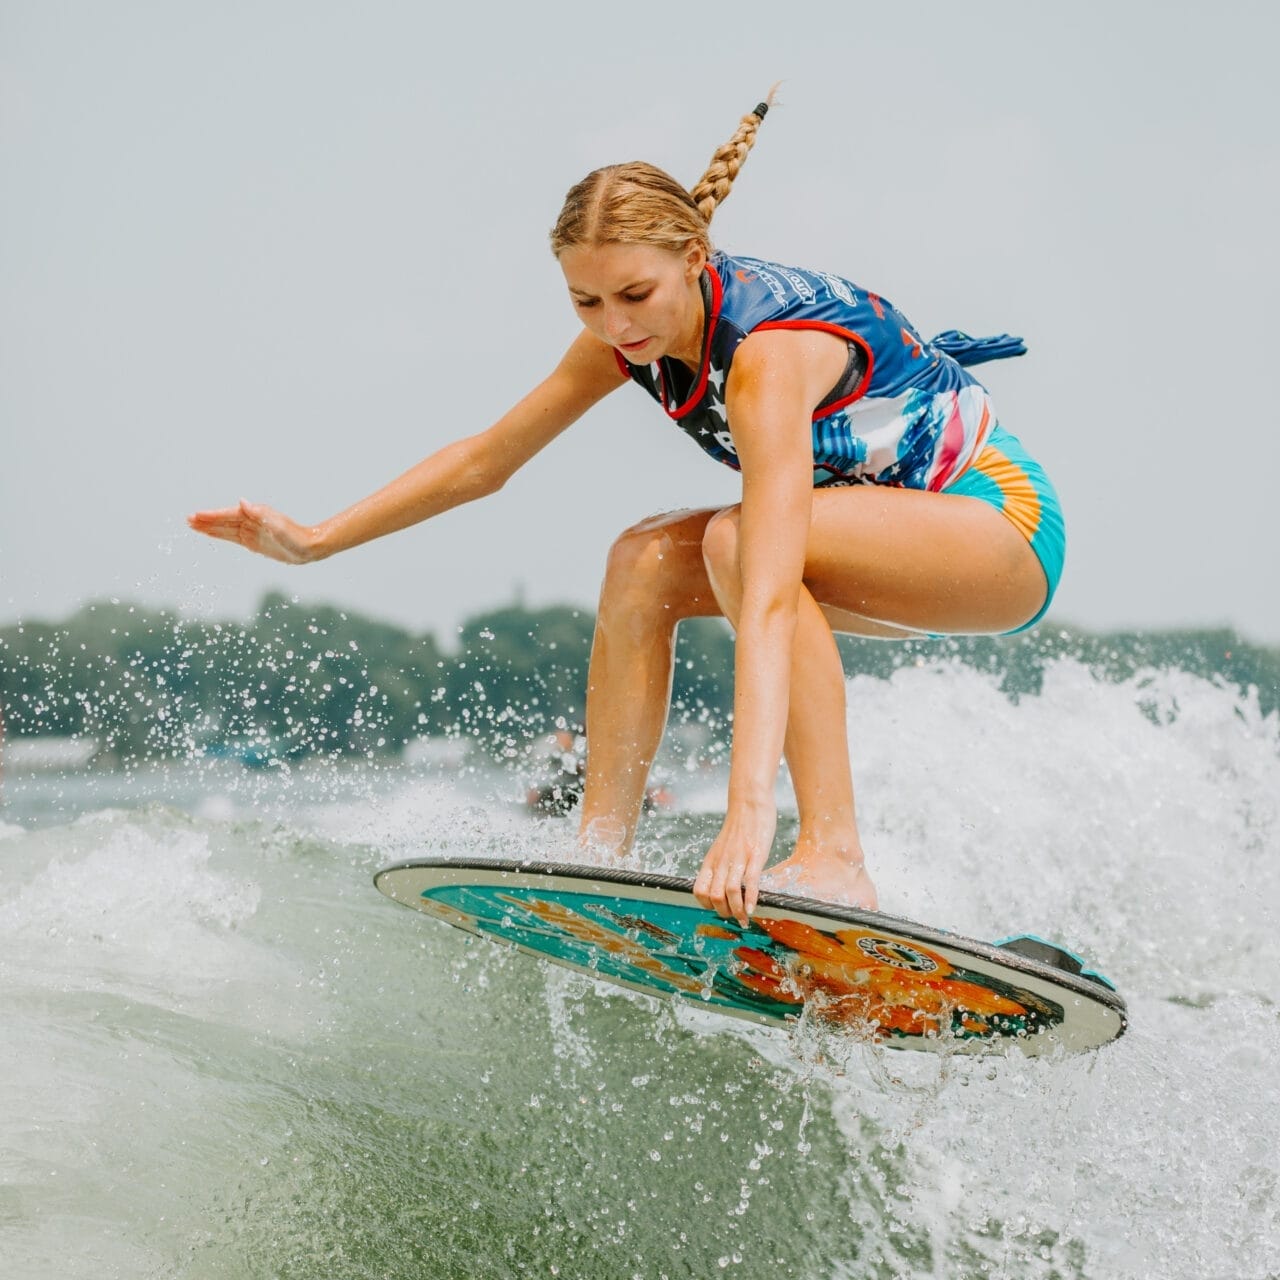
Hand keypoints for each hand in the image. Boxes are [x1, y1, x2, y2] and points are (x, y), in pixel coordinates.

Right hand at [187, 500, 318, 564]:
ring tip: (192, 526)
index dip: (212, 516)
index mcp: (256, 515)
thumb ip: (260, 514)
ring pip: (225, 529)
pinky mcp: (253, 542)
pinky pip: (232, 538)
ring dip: (209, 528)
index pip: (228, 515)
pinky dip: (220, 535)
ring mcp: (252, 531)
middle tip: (187, 519)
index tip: (196, 516)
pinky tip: (210, 534)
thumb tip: (242, 502)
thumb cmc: (296, 537)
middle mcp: (252, 521)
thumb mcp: (278, 526)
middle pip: (224, 520)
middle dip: (206, 520)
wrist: (309, 547)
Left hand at [693, 801, 776, 926]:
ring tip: (745, 918)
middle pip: (714, 897)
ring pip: (730, 892)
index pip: (699, 891)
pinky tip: (753, 908)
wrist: (749, 801)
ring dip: (737, 911)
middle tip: (736, 917)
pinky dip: (751, 899)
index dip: (707, 906)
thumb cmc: (739, 826)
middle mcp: (721, 861)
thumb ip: (722, 865)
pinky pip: (750, 882)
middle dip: (724, 913)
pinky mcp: (755, 855)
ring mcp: (738, 858)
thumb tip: (723, 885)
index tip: (720, 910)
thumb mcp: (723, 847)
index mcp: (711, 860)